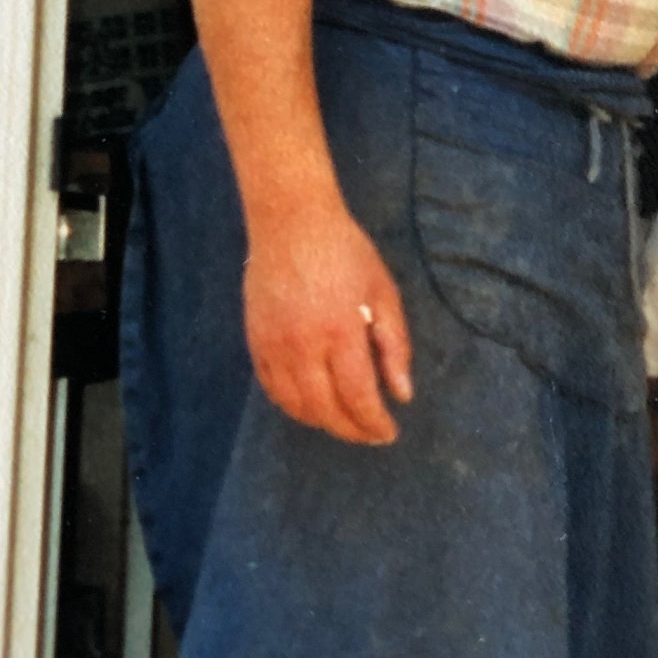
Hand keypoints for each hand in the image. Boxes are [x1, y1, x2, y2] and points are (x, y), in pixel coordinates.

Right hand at [243, 199, 414, 445]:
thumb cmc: (345, 252)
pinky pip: (271, 388)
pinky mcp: (255, 340)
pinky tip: (310, 405)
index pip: (358, 397)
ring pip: (295, 405)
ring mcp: (274, 345)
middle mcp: (303, 346)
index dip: (374, 424)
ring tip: (343, 422)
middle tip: (369, 434)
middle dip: (351, 430)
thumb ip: (394, 345)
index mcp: (341, 332)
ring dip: (321, 422)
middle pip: (325, 409)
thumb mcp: (382, 292)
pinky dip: (291, 405)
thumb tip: (402, 394)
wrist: (292, 222)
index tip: (389, 432)